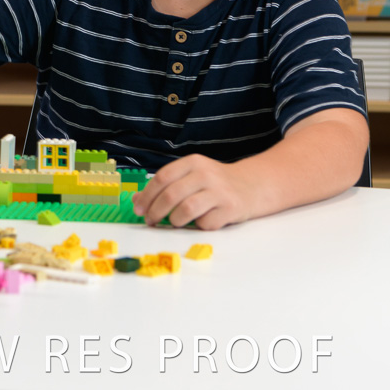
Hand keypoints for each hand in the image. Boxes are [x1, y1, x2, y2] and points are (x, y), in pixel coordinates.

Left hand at [131, 154, 260, 229]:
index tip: (138, 209)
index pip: (162, 178)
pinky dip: (198, 226)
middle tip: (150, 221)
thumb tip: (137, 200)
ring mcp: (220, 191)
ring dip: (174, 221)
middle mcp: (206, 174)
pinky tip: (200, 221)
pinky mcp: (231, 208)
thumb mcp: (190, 176)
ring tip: (175, 222)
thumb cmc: (214, 183)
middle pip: (171, 195)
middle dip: (155, 212)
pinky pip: (205, 223)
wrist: (252, 185)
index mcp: (193, 162)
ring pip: (186, 210)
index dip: (147, 195)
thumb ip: (165, 185)